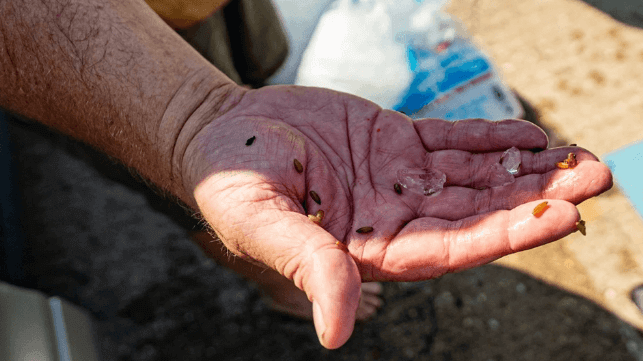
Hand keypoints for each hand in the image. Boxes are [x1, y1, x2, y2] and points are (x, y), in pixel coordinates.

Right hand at [185, 85, 611, 348]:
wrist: (219, 135)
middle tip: (593, 181)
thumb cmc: (228, 185)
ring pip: (471, 176)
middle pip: (474, 213)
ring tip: (579, 159)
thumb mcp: (261, 225)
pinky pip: (448, 139)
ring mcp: (395, 177)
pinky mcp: (391, 140)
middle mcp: (391, 217)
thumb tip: (338, 332)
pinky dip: (488, 137)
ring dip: (524, 169)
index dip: (502, 234)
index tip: (558, 218)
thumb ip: (308, 268)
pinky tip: (526, 135)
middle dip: (533, 200)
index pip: (448, 249)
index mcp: (366, 249)